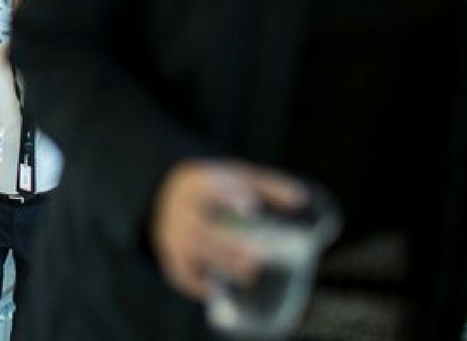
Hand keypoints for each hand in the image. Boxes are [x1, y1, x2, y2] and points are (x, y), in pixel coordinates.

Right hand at [151, 160, 306, 300]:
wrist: (167, 194)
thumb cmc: (214, 187)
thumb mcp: (236, 176)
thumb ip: (267, 187)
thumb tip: (299, 199)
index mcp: (194, 183)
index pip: (207, 188)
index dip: (228, 197)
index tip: (251, 206)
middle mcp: (177, 208)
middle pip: (201, 228)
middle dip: (228, 244)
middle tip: (258, 257)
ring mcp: (169, 233)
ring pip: (192, 252)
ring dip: (219, 264)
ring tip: (250, 274)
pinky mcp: (168, 254)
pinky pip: (178, 272)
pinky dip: (195, 284)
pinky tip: (215, 292)